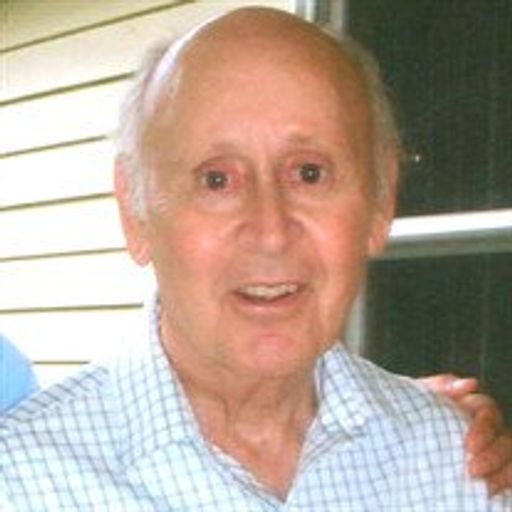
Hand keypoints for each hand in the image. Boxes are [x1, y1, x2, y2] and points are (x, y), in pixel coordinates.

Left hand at [420, 374, 511, 494]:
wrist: (391, 437)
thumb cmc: (408, 411)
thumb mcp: (419, 396)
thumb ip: (442, 386)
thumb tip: (470, 383)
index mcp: (468, 407)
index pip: (488, 411)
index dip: (484, 428)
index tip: (468, 445)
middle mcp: (483, 429)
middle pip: (504, 439)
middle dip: (492, 455)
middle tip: (471, 470)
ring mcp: (487, 452)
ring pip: (509, 460)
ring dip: (500, 473)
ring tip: (480, 484)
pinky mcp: (486, 472)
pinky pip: (505, 478)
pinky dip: (501, 485)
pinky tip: (485, 493)